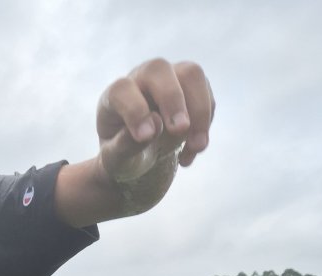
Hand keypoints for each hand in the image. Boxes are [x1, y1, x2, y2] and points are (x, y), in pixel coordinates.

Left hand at [97, 59, 213, 183]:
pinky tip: (191, 151)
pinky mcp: (191, 88)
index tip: (146, 137)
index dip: (135, 110)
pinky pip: (207, 96)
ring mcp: (169, 78)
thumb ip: (125, 145)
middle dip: (173, 100)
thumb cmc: (123, 154)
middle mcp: (141, 79)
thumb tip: (154, 127)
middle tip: (179, 130)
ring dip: (199, 110)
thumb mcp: (116, 159)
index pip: (122, 90)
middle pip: (159, 70)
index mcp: (114, 96)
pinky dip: (205, 124)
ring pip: (192, 74)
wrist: (139, 154)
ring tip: (197, 147)